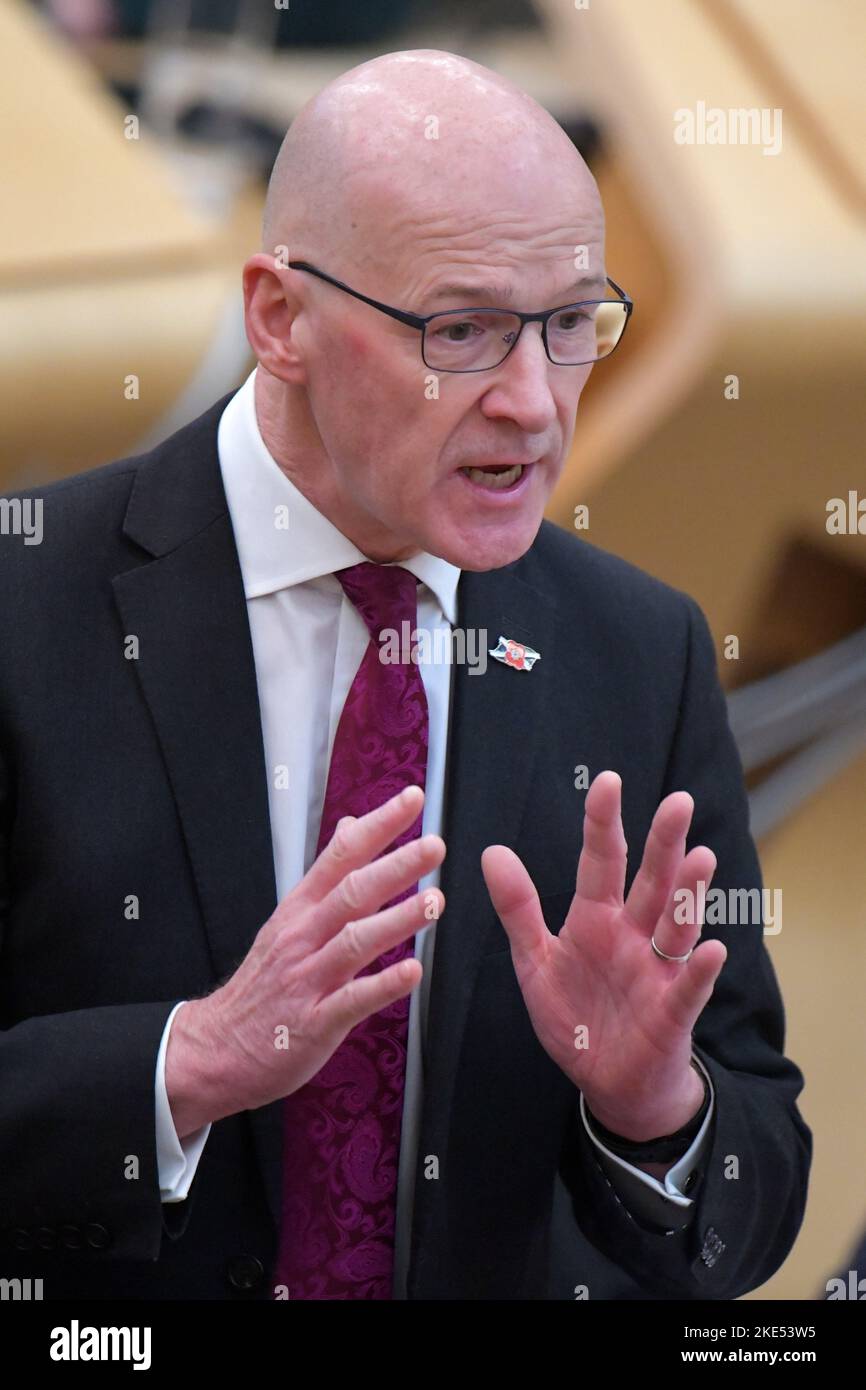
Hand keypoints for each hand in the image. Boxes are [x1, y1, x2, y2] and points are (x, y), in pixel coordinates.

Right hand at [166, 786, 443, 1135]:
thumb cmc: (263, 983)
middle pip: (352, 892)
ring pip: (354, 941)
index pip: (342, 856)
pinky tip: (412, 972)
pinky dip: (382, 985)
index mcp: (300, 909)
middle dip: (395, 866)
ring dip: (396, 920)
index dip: (377, 826)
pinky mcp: (314, 1022)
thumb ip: (328, 873)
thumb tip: (354, 825)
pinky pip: (352, 1001)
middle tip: (434, 845)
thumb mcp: (289, 917)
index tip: (411, 800)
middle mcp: (304, 937)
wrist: (216, 1048)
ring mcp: (308, 979)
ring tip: (434, 902)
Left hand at [480, 771, 725, 1140]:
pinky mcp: (672, 1012)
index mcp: (596, 919)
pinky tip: (712, 949)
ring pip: (676, 925)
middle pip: (651, 882)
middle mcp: (634, 935)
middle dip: (664, 844)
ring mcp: (657, 971)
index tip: (608, 782)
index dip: (603, 824)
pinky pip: (688, 988)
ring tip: (700, 858)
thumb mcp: (535, 962)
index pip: (601, 862)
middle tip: (679, 801)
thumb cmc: (576, 1015)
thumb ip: (518, 909)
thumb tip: (491, 852)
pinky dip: (700, 970)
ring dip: (688, 895)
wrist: (607, 1082)